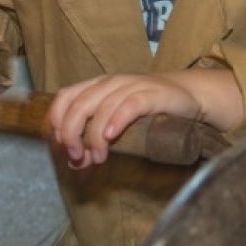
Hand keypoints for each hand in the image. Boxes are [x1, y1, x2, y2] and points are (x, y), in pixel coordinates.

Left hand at [47, 74, 202, 169]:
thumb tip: (76, 161)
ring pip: (102, 108)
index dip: (57, 121)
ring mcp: (132, 86)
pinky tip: (111, 136)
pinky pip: (130, 105)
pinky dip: (117, 120)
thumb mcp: (117, 119)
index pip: (65, 97)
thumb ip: (96, 137)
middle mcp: (111, 83)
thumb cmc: (149, 109)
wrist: (188, 95)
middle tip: (77, 158)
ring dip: (95, 137)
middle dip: (72, 134)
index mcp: (98, 85)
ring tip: (98, 158)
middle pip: (79, 105)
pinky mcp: (152, 94)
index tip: (60, 145)